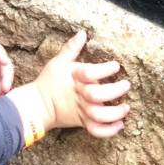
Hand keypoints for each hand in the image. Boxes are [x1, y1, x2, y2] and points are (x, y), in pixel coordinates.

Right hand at [7, 30, 130, 139]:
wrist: (37, 106)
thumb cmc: (49, 81)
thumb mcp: (59, 61)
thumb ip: (72, 48)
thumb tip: (83, 33)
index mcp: (75, 78)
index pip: (91, 73)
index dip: (105, 69)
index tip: (116, 65)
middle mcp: (80, 95)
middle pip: (98, 96)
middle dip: (115, 91)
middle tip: (126, 85)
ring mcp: (81, 111)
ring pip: (99, 116)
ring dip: (115, 113)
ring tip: (126, 108)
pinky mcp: (81, 123)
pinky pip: (95, 131)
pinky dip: (108, 131)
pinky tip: (119, 125)